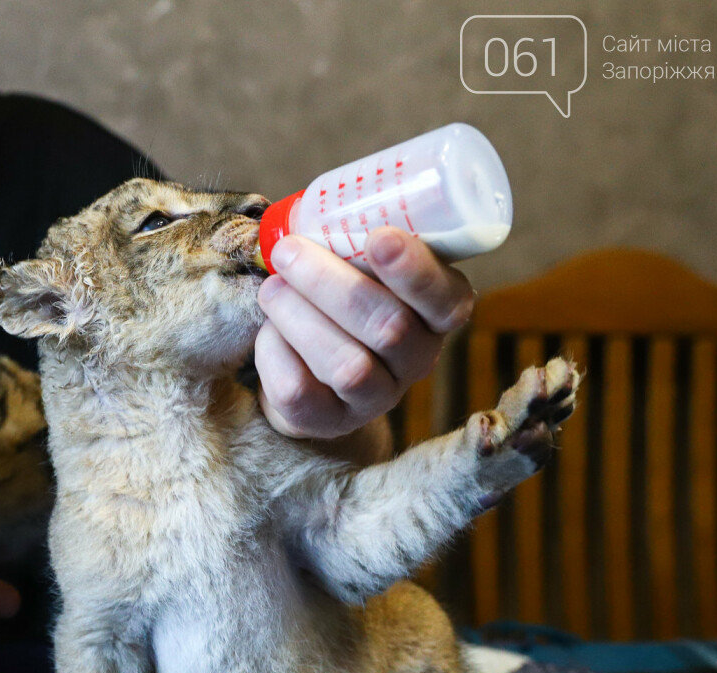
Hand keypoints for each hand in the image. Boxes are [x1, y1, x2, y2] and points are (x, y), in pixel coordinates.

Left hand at [253, 227, 475, 438]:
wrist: (309, 375)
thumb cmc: (339, 302)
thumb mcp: (362, 269)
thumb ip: (356, 242)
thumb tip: (315, 207)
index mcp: (438, 314)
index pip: (447, 300)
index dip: (416, 272)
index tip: (379, 237)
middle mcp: (416, 361)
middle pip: (388, 328)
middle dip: (331, 285)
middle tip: (289, 252)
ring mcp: (375, 398)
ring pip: (346, 366)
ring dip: (300, 317)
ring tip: (271, 289)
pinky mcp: (327, 422)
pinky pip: (300, 391)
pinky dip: (275, 353)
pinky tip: (269, 331)